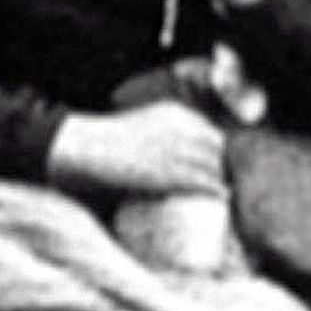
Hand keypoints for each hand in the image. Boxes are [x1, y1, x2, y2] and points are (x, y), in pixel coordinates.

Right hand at [46, 101, 227, 198]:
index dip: (216, 150)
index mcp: (173, 114)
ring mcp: (174, 151)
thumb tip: (168, 150)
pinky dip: (215, 189)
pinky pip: (201, 181)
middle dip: (220, 165)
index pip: (209, 132)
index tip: (215, 164)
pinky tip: (223, 196)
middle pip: (215, 149)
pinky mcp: (168, 173)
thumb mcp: (142, 124)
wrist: (87, 148)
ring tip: (219, 193)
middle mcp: (179, 129)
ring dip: (219, 179)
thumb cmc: (109, 139)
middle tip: (216, 182)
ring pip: (211, 166)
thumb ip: (160, 132)